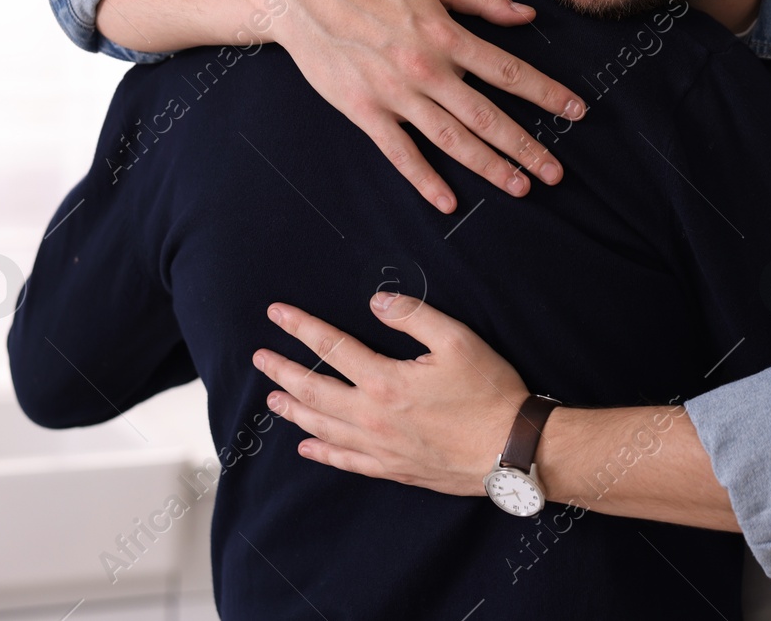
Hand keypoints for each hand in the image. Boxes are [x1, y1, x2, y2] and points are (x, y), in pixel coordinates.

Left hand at [252, 295, 525, 494]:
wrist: (510, 450)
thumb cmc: (489, 393)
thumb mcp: (458, 340)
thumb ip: (414, 316)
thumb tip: (377, 301)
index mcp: (384, 380)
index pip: (331, 347)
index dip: (301, 327)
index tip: (277, 313)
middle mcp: (372, 416)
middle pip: (313, 391)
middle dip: (283, 371)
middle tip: (260, 357)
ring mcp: (379, 447)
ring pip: (323, 427)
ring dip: (294, 410)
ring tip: (273, 398)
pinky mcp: (393, 468)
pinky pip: (346, 461)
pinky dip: (322, 452)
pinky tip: (307, 446)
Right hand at [268, 0, 585, 212]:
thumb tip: (526, 15)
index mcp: (447, 36)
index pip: (509, 71)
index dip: (546, 94)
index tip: (576, 113)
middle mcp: (427, 70)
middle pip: (487, 115)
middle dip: (526, 146)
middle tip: (555, 173)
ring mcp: (396, 95)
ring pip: (452, 139)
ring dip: (488, 166)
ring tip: (519, 187)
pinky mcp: (366, 113)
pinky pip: (400, 153)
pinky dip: (424, 179)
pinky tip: (448, 202)